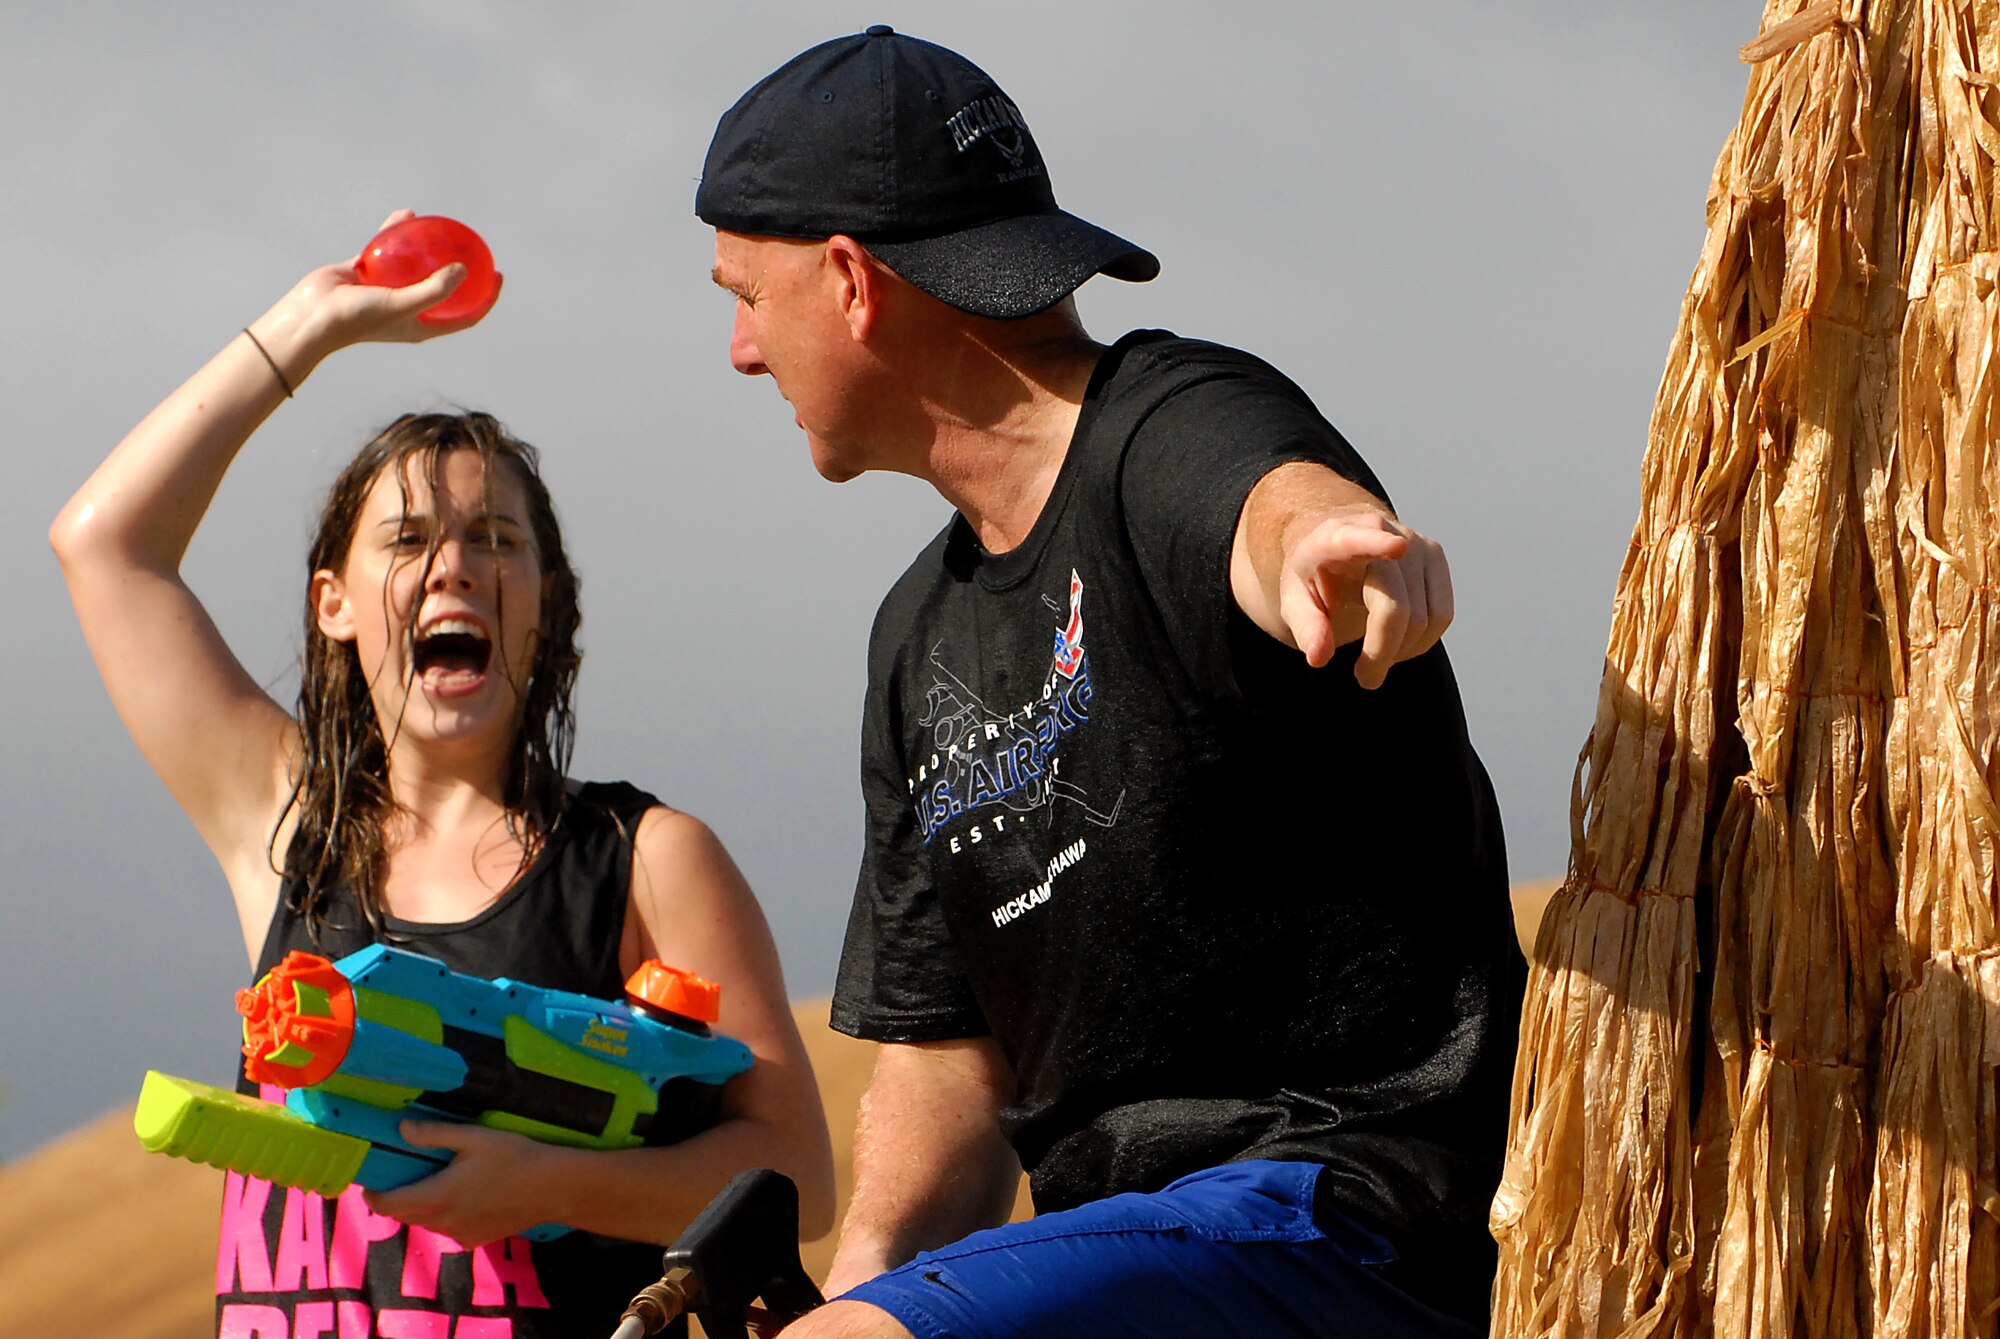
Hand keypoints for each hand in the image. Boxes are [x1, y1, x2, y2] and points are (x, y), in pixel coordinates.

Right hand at [246, 210, 505, 376]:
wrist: (312, 315)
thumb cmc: (359, 318)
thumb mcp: (402, 305)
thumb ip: (434, 290)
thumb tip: (463, 270)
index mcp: (421, 325)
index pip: (464, 315)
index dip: (486, 298)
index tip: (499, 275)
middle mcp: (407, 308)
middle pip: (444, 289)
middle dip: (462, 271)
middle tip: (476, 247)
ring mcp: (386, 289)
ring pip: (414, 265)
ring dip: (427, 247)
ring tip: (442, 226)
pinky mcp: (366, 272)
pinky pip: (388, 249)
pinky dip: (396, 234)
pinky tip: (406, 215)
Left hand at [361, 1119, 558, 1247]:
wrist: (551, 1187)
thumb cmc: (513, 1157)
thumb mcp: (474, 1137)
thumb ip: (434, 1134)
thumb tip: (401, 1128)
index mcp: (436, 1196)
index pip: (387, 1204)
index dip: (373, 1195)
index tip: (372, 1181)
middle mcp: (442, 1222)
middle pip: (404, 1216)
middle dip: (396, 1199)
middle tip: (403, 1176)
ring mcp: (459, 1235)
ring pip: (426, 1223)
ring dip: (421, 1207)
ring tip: (436, 1183)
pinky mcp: (475, 1241)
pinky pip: (448, 1230)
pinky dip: (445, 1216)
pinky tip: (465, 1199)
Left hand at [1277, 508, 1452, 688]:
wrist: (1340, 544)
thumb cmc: (1315, 577)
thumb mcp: (1295, 601)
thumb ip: (1305, 627)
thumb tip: (1320, 657)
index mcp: (1336, 538)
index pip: (1357, 540)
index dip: (1376, 545)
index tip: (1396, 547)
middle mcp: (1382, 531)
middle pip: (1396, 607)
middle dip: (1382, 652)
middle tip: (1365, 678)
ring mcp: (1414, 542)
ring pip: (1426, 617)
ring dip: (1403, 651)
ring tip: (1376, 655)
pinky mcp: (1435, 555)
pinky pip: (1442, 615)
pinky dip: (1422, 641)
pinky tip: (1398, 641)